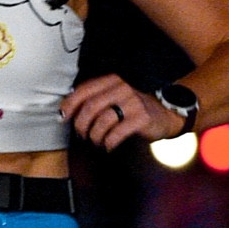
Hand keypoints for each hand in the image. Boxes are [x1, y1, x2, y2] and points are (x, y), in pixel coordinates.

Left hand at [60, 75, 186, 151]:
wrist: (165, 114)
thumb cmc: (132, 108)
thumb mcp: (113, 97)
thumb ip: (93, 99)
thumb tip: (64, 111)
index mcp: (111, 81)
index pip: (83, 90)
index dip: (69, 105)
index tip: (63, 118)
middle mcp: (122, 88)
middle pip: (90, 107)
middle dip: (81, 125)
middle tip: (82, 135)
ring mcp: (133, 103)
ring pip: (102, 121)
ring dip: (94, 136)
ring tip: (97, 142)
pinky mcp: (141, 119)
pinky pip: (116, 134)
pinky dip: (108, 143)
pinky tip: (108, 146)